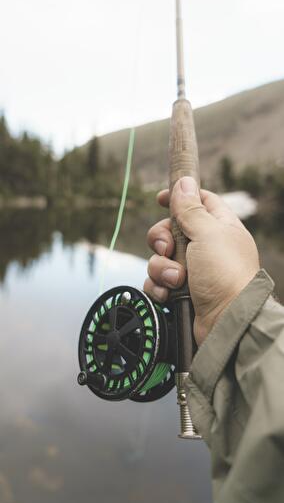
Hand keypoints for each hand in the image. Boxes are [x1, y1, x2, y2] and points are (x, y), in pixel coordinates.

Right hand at [144, 177, 259, 345]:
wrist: (226, 321)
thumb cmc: (225, 274)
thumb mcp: (208, 234)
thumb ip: (191, 209)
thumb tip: (184, 181)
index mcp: (219, 228)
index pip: (199, 202)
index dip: (179, 197)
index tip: (161, 198)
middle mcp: (205, 247)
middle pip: (170, 230)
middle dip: (161, 239)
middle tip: (168, 249)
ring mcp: (192, 270)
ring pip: (159, 258)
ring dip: (161, 268)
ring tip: (177, 280)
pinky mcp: (180, 291)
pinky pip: (156, 281)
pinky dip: (159, 287)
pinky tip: (169, 294)